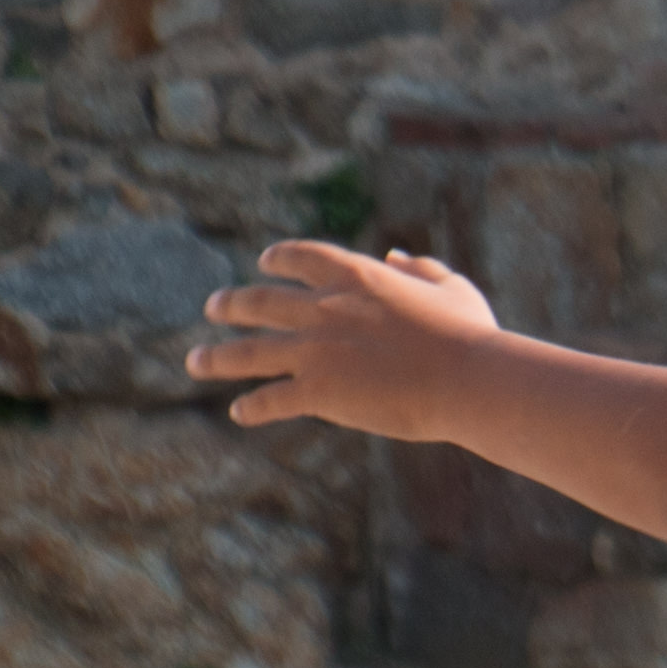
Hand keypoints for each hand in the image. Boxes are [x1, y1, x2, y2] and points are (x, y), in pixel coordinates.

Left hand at [188, 242, 503, 439]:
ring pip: (248, 352)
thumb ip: (420, 268)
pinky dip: (253, 406)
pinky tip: (240, 412)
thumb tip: (393, 255)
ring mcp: (314, 350)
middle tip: (214, 307)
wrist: (469, 381)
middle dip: (232, 303)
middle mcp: (324, 308)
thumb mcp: (453, 288)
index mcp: (356, 276)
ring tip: (195, 363)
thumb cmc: (471, 336)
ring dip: (218, 357)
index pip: (303, 258)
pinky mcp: (316, 391)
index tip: (265, 263)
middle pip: (261, 302)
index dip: (280, 259)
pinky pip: (271, 399)